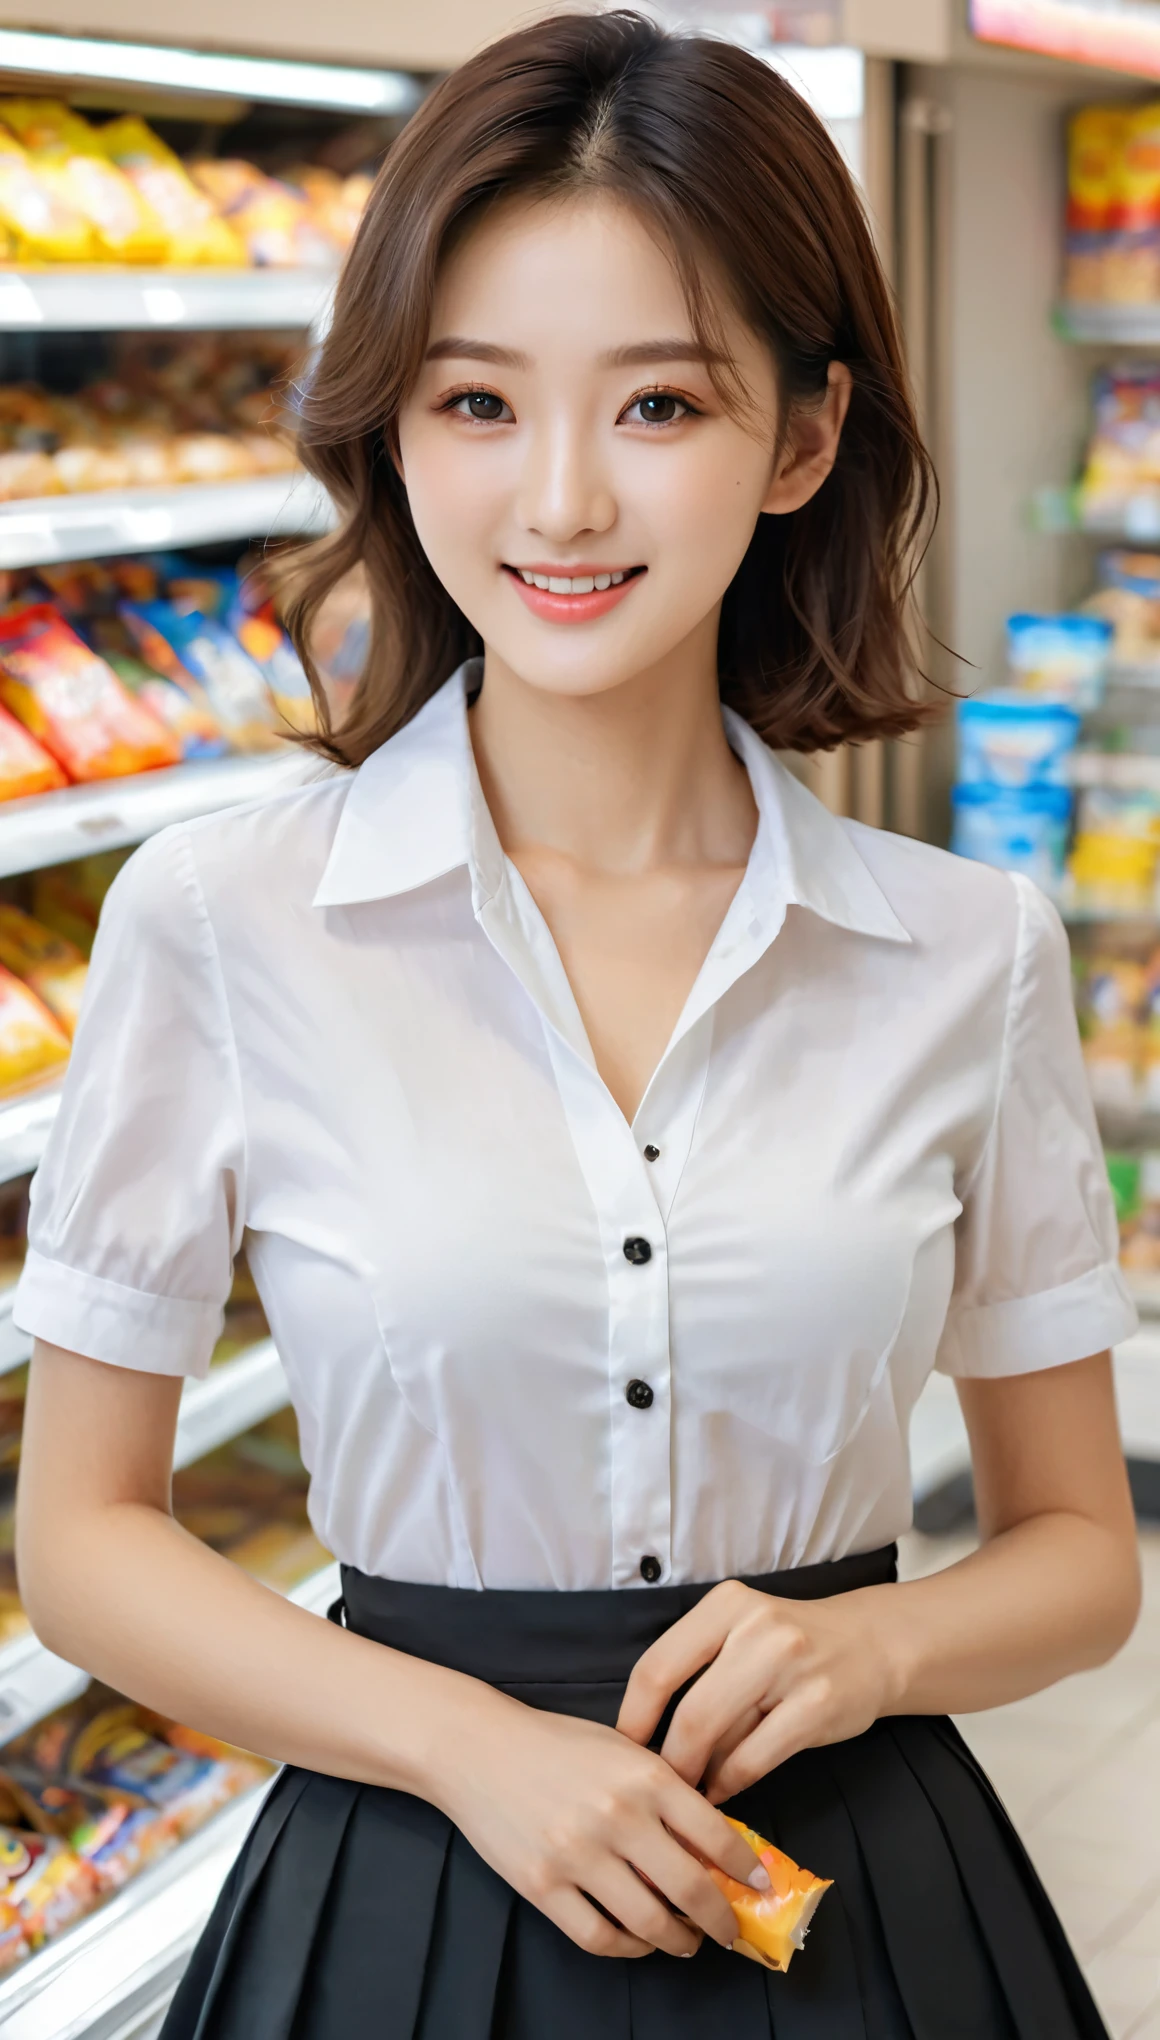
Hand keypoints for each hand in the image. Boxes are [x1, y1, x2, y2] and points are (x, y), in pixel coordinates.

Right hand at [428, 1682, 771, 1958]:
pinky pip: (599, 1936)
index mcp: (645, 1775)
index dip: (745, 1869)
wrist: (478, 1747)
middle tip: (730, 1930)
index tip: (760, 1887)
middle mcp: (618, 1816)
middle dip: (720, 1919)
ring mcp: (578, 1854)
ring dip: (678, 1940)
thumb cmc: (555, 1744)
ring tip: (686, 1941)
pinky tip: (638, 1941)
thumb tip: (713, 1842)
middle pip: (691, 1888)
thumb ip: (666, 1789)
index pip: (715, 1835)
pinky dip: (628, 1948)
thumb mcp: (622, 1747)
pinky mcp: (542, 1885)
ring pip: (649, 1922)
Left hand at [616, 1581, 899, 1803]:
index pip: (658, 1666)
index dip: (633, 1717)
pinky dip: (731, 1783)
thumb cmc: (790, 1645)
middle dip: (666, 1760)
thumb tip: (646, 1740)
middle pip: (688, 1710)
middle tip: (655, 1788)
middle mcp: (756, 1627)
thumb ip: (699, 1674)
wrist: (872, 1643)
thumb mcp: (740, 1635)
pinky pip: (757, 1758)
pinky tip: (722, 1793)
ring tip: (685, 1794)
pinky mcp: (819, 1706)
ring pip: (721, 1736)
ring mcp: (791, 1666)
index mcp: (726, 1604)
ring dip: (695, 1776)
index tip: (622, 1750)